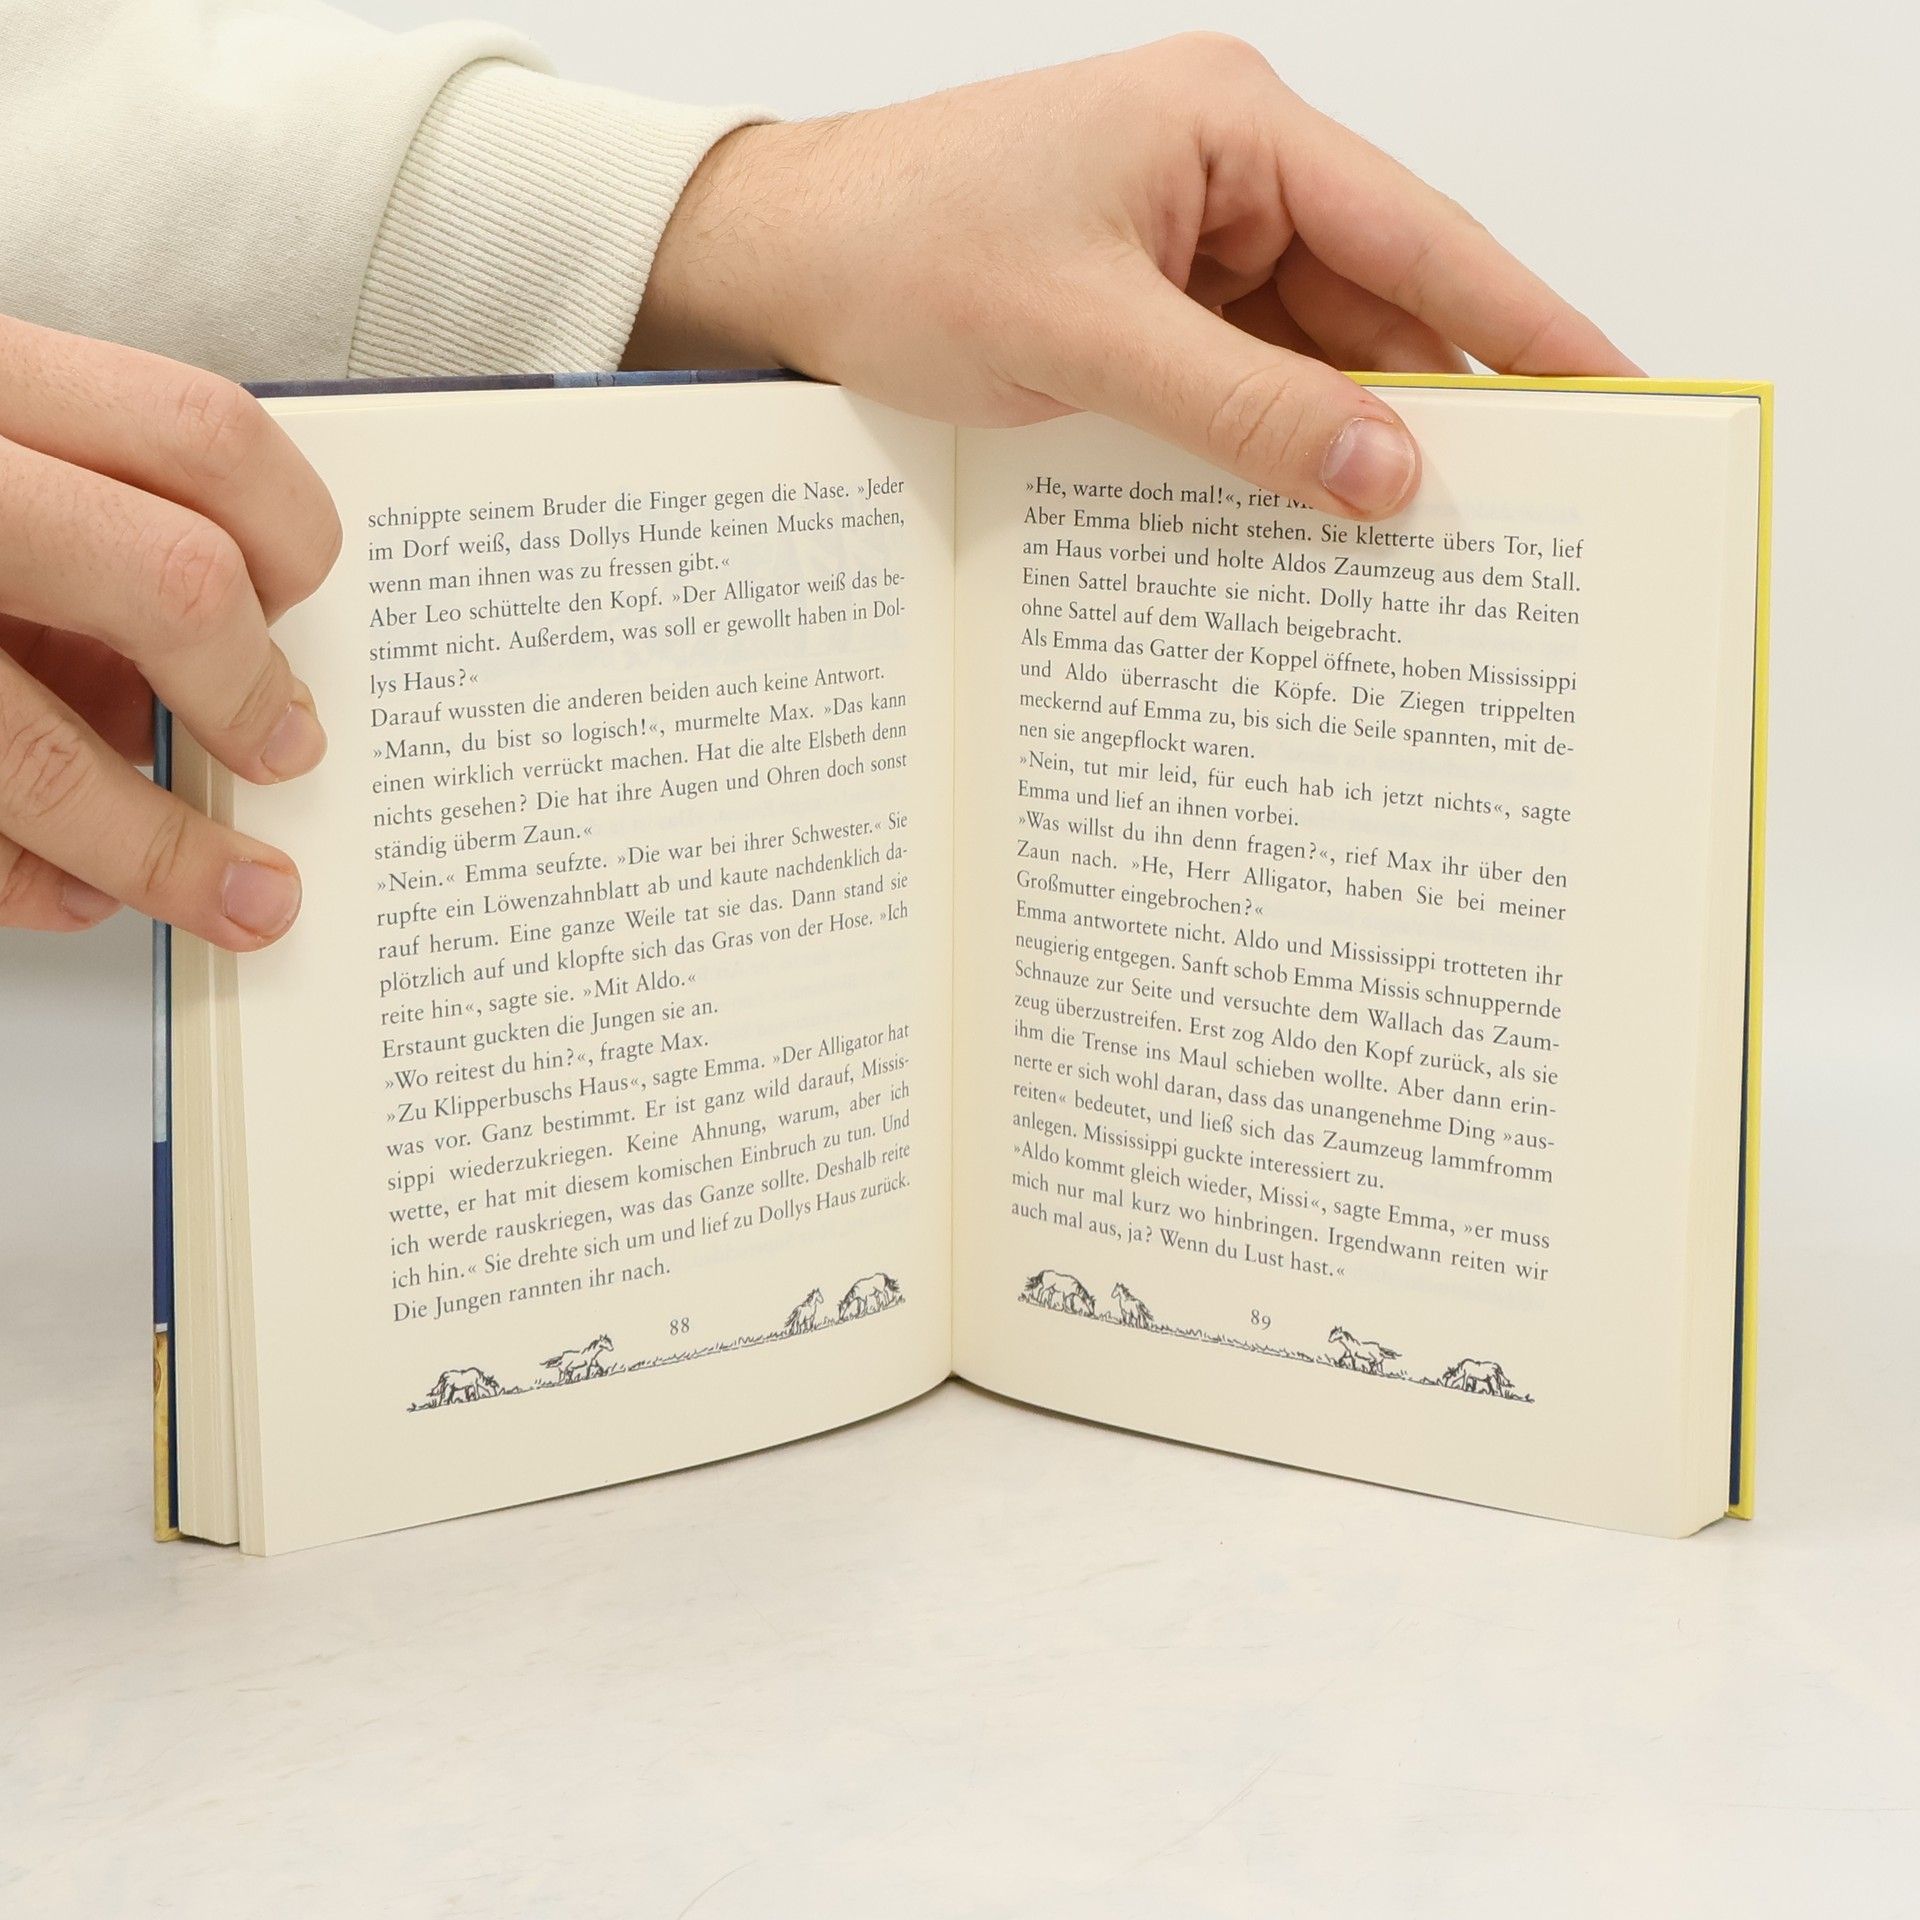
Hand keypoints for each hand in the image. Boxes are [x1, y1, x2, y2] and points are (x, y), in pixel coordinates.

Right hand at [0, 316, 338, 945]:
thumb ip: (69, 521)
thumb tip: (201, 670)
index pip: (200, 433)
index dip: (290, 534)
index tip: (306, 603)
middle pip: (166, 580)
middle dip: (249, 690)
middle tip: (287, 749)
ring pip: (32, 750)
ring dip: (159, 846)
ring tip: (237, 894)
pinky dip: (20, 873)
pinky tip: (68, 889)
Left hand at [630, 34, 1639, 516]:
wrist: (780, 261)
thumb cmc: (904, 251)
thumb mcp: (1082, 339)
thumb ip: (1241, 409)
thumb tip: (1386, 473)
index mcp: (1232, 128)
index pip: (1417, 236)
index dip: (1525, 324)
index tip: (1617, 395)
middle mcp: (1229, 175)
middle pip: (1378, 304)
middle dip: (1443, 405)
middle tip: (1529, 511)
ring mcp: (1191, 244)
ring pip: (1315, 356)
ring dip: (1354, 441)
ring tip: (1428, 545)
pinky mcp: (1150, 308)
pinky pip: (1246, 383)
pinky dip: (1278, 448)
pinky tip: (1314, 520)